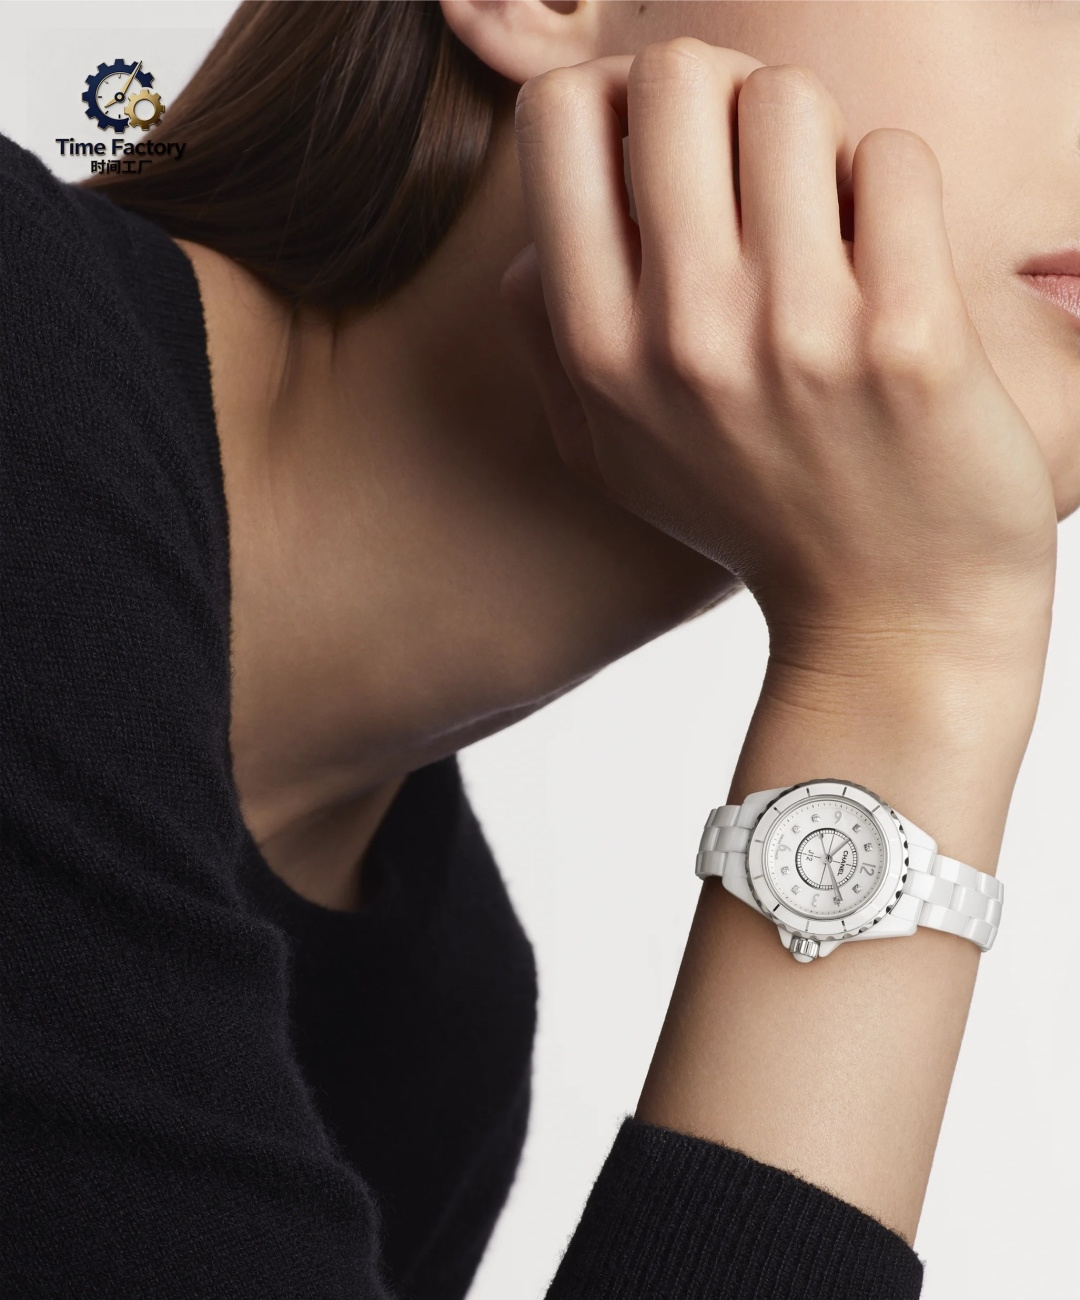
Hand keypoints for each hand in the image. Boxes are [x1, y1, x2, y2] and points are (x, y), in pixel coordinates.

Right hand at [503, 41, 1056, 673]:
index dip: (618, 102)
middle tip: (762, 167)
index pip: (561, 115)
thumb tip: (534, 244)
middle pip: (675, 75)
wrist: (891, 618)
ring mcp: (795, 336)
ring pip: (789, 100)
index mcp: (600, 353)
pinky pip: (892, 161)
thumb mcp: (612, 457)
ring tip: (830, 223)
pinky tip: (892, 262)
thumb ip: (550, 346)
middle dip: (725, 99)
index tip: (670, 151)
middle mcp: (683, 337)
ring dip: (818, 143)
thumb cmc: (756, 519)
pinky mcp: (906, 337)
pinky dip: (895, 192)